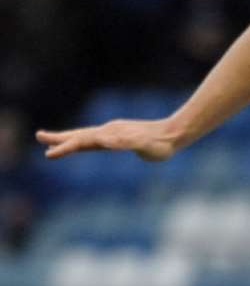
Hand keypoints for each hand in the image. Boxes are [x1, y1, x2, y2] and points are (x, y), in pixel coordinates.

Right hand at [37, 118, 182, 161]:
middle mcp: (108, 132)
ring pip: (84, 136)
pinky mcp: (119, 136)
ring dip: (66, 139)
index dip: (66, 148)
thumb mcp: (144, 145)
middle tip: (38, 137)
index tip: (49, 153)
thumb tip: (106, 141)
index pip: (82, 142)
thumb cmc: (161, 144)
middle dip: (58, 138)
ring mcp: (113, 133)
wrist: (175, 134)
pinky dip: (81, 141)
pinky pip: (95, 139)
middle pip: (78, 135)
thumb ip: (126, 142)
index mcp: (110, 136)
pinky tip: (77, 144)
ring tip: (49, 143)